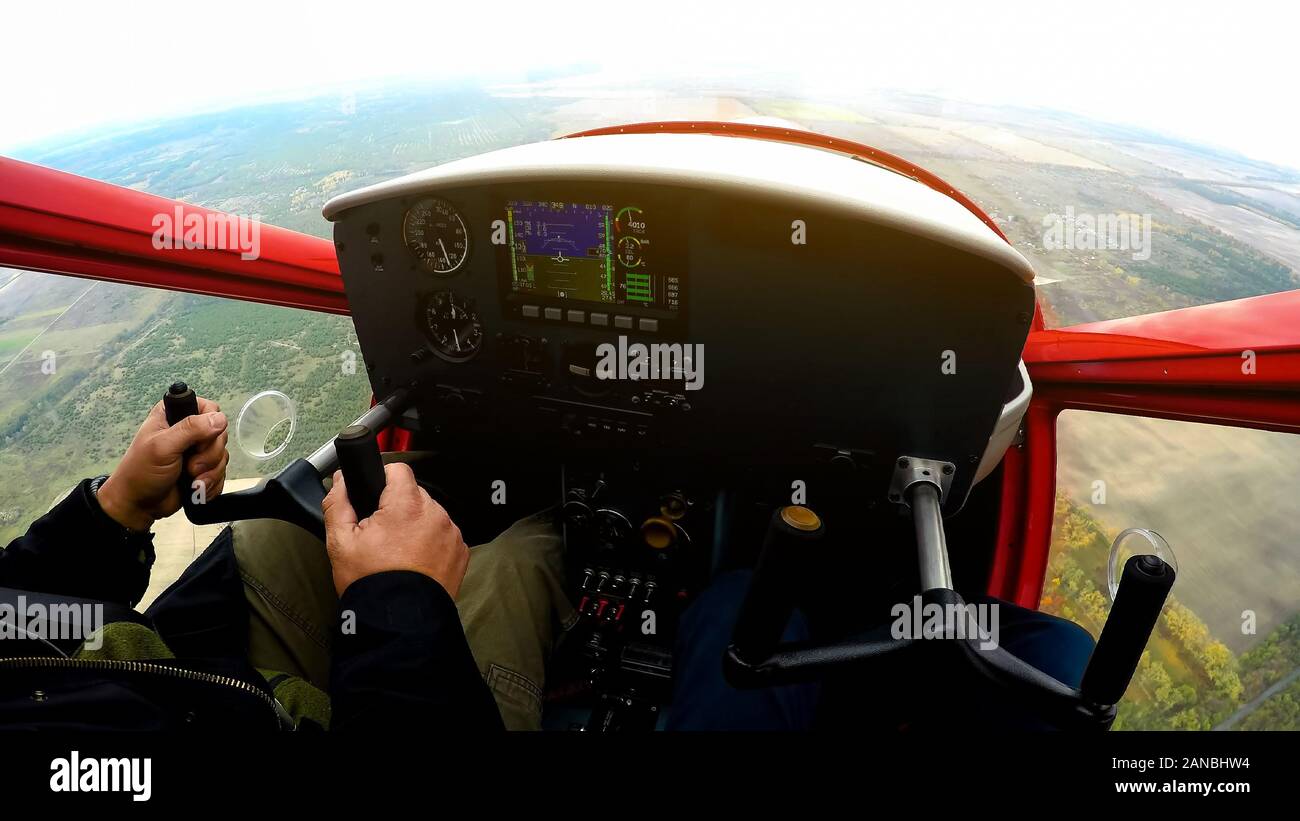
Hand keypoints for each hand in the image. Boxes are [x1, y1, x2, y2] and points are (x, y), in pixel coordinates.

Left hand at [98, 398, 228, 530]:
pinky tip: (196, 489)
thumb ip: (190, 429)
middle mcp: (188, 431)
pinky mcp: (203, 470)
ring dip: (210, 473)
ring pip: (222, 455)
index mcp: (174, 416)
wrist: (138, 505)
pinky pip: (222, 473)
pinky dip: (211, 484)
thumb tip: (220, 419)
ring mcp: (197, 451)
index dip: (210, 425)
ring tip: (191, 481)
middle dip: (209, 456)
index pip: (209, 408)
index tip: (196, 442)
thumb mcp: (162, 447)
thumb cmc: (141, 473)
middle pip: (220, 434)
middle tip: (190, 467)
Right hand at [322, 462, 468, 597]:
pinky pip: (443, 535)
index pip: (399, 470)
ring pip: (430, 515)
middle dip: (397, 507)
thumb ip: (338, 502)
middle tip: (381, 534)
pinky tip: (415, 562)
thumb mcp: (340, 541)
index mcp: (407, 505)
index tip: (374, 496)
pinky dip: (431, 543)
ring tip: (398, 552)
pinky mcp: (460, 552)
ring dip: (415, 525)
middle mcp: (436, 514)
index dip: (382, 478)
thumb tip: (341, 481)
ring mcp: (452, 534)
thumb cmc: (371, 583)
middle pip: (414, 494)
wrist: (399, 622)